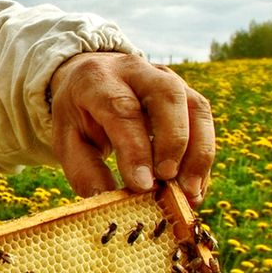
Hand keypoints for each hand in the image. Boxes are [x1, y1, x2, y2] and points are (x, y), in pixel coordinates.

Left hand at [48, 52, 213, 206]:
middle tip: (167, 181)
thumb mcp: (67, 139)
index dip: (135, 149)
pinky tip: (194, 187)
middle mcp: (136, 70)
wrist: (93, 77)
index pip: (122, 109)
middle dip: (172, 142)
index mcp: (97, 79)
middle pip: (167, 96)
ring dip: (197, 152)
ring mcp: (167, 77)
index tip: (143, 186)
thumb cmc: (80, 114)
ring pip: (195, 107)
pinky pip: (203, 121)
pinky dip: (202, 157)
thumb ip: (85, 169)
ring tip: (188, 192)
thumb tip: (110, 201)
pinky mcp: (187, 92)